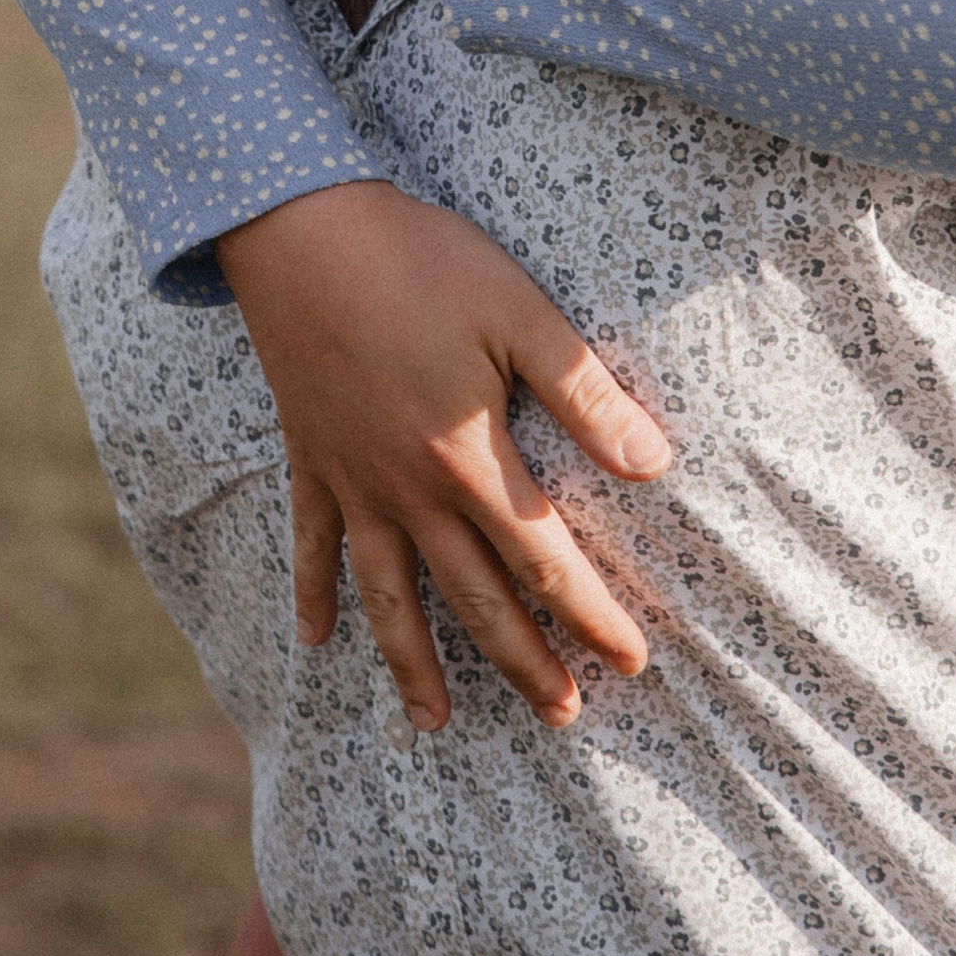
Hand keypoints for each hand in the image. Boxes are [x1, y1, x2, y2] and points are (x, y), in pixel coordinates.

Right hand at [213, 178, 670, 729]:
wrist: (303, 232)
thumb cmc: (421, 263)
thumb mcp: (521, 313)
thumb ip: (585, 396)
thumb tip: (653, 465)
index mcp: (469, 461)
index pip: (544, 560)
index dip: (591, 616)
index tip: (632, 663)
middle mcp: (409, 491)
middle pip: (473, 598)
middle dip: (522, 663)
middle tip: (562, 716)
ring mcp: (353, 481)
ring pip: (388, 596)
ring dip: (413, 664)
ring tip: (434, 723)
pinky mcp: (310, 457)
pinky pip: (310, 544)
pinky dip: (312, 595)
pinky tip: (315, 641)